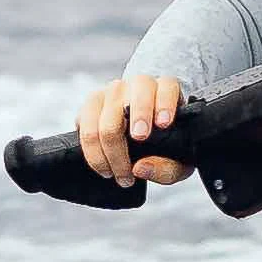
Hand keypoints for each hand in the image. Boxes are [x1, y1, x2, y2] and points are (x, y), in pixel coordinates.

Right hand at [78, 70, 189, 185]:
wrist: (146, 138)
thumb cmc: (166, 145)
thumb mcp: (177, 163)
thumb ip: (166, 168)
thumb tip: (139, 168)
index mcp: (165, 90)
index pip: (166, 88)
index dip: (164, 104)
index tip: (164, 124)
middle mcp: (137, 86)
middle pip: (132, 99)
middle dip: (135, 119)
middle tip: (140, 141)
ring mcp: (111, 92)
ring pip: (105, 117)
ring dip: (111, 151)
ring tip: (122, 175)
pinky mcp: (91, 105)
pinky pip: (84, 126)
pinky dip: (93, 153)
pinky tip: (105, 168)